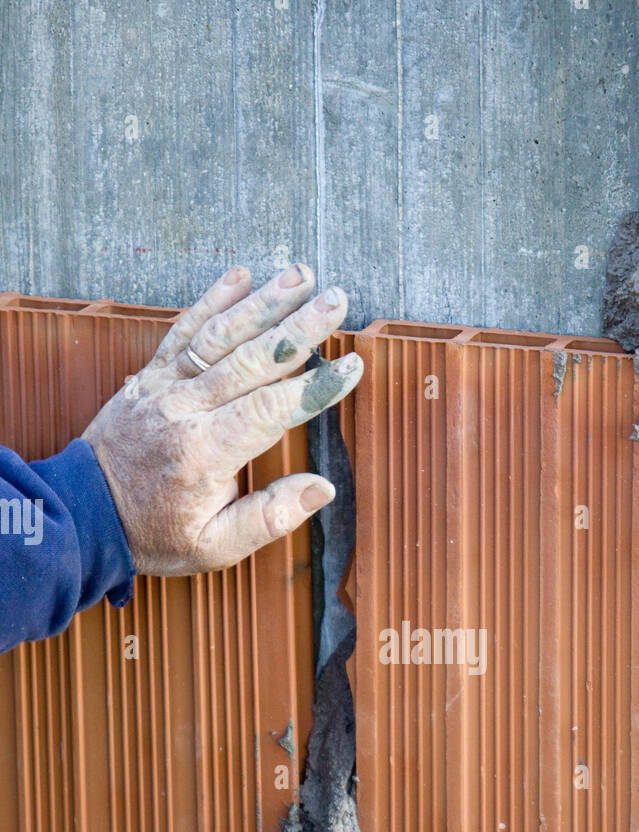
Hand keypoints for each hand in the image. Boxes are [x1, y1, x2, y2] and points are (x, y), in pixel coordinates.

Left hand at [82, 265, 361, 575]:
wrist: (84, 514)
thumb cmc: (155, 533)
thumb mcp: (215, 546)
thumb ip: (270, 517)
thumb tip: (322, 489)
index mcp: (205, 453)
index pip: (270, 409)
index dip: (315, 387)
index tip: (351, 367)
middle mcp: (184, 410)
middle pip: (252, 359)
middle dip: (300, 327)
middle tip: (338, 300)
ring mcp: (164, 386)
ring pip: (220, 334)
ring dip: (263, 301)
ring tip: (301, 275)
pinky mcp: (151, 374)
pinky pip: (184, 329)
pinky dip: (212, 299)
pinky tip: (242, 275)